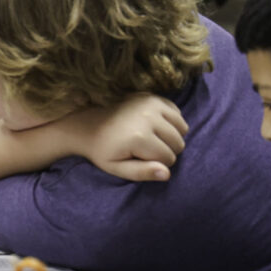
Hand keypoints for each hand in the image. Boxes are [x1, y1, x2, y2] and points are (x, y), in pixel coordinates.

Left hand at [65, 93, 187, 182]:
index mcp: (139, 137)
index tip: (140, 158)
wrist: (88, 124)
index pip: (169, 159)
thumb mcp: (117, 168)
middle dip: (166, 150)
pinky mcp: (153, 96)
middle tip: (145, 149)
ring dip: (171, 136)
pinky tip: (154, 126)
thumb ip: (142, 173)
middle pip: (178, 143)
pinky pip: (178, 114)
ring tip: (151, 138)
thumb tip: (167, 173)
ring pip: (182, 128)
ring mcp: (151, 103)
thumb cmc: (103, 150)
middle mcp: (148, 117)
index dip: (157, 164)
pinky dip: (171, 122)